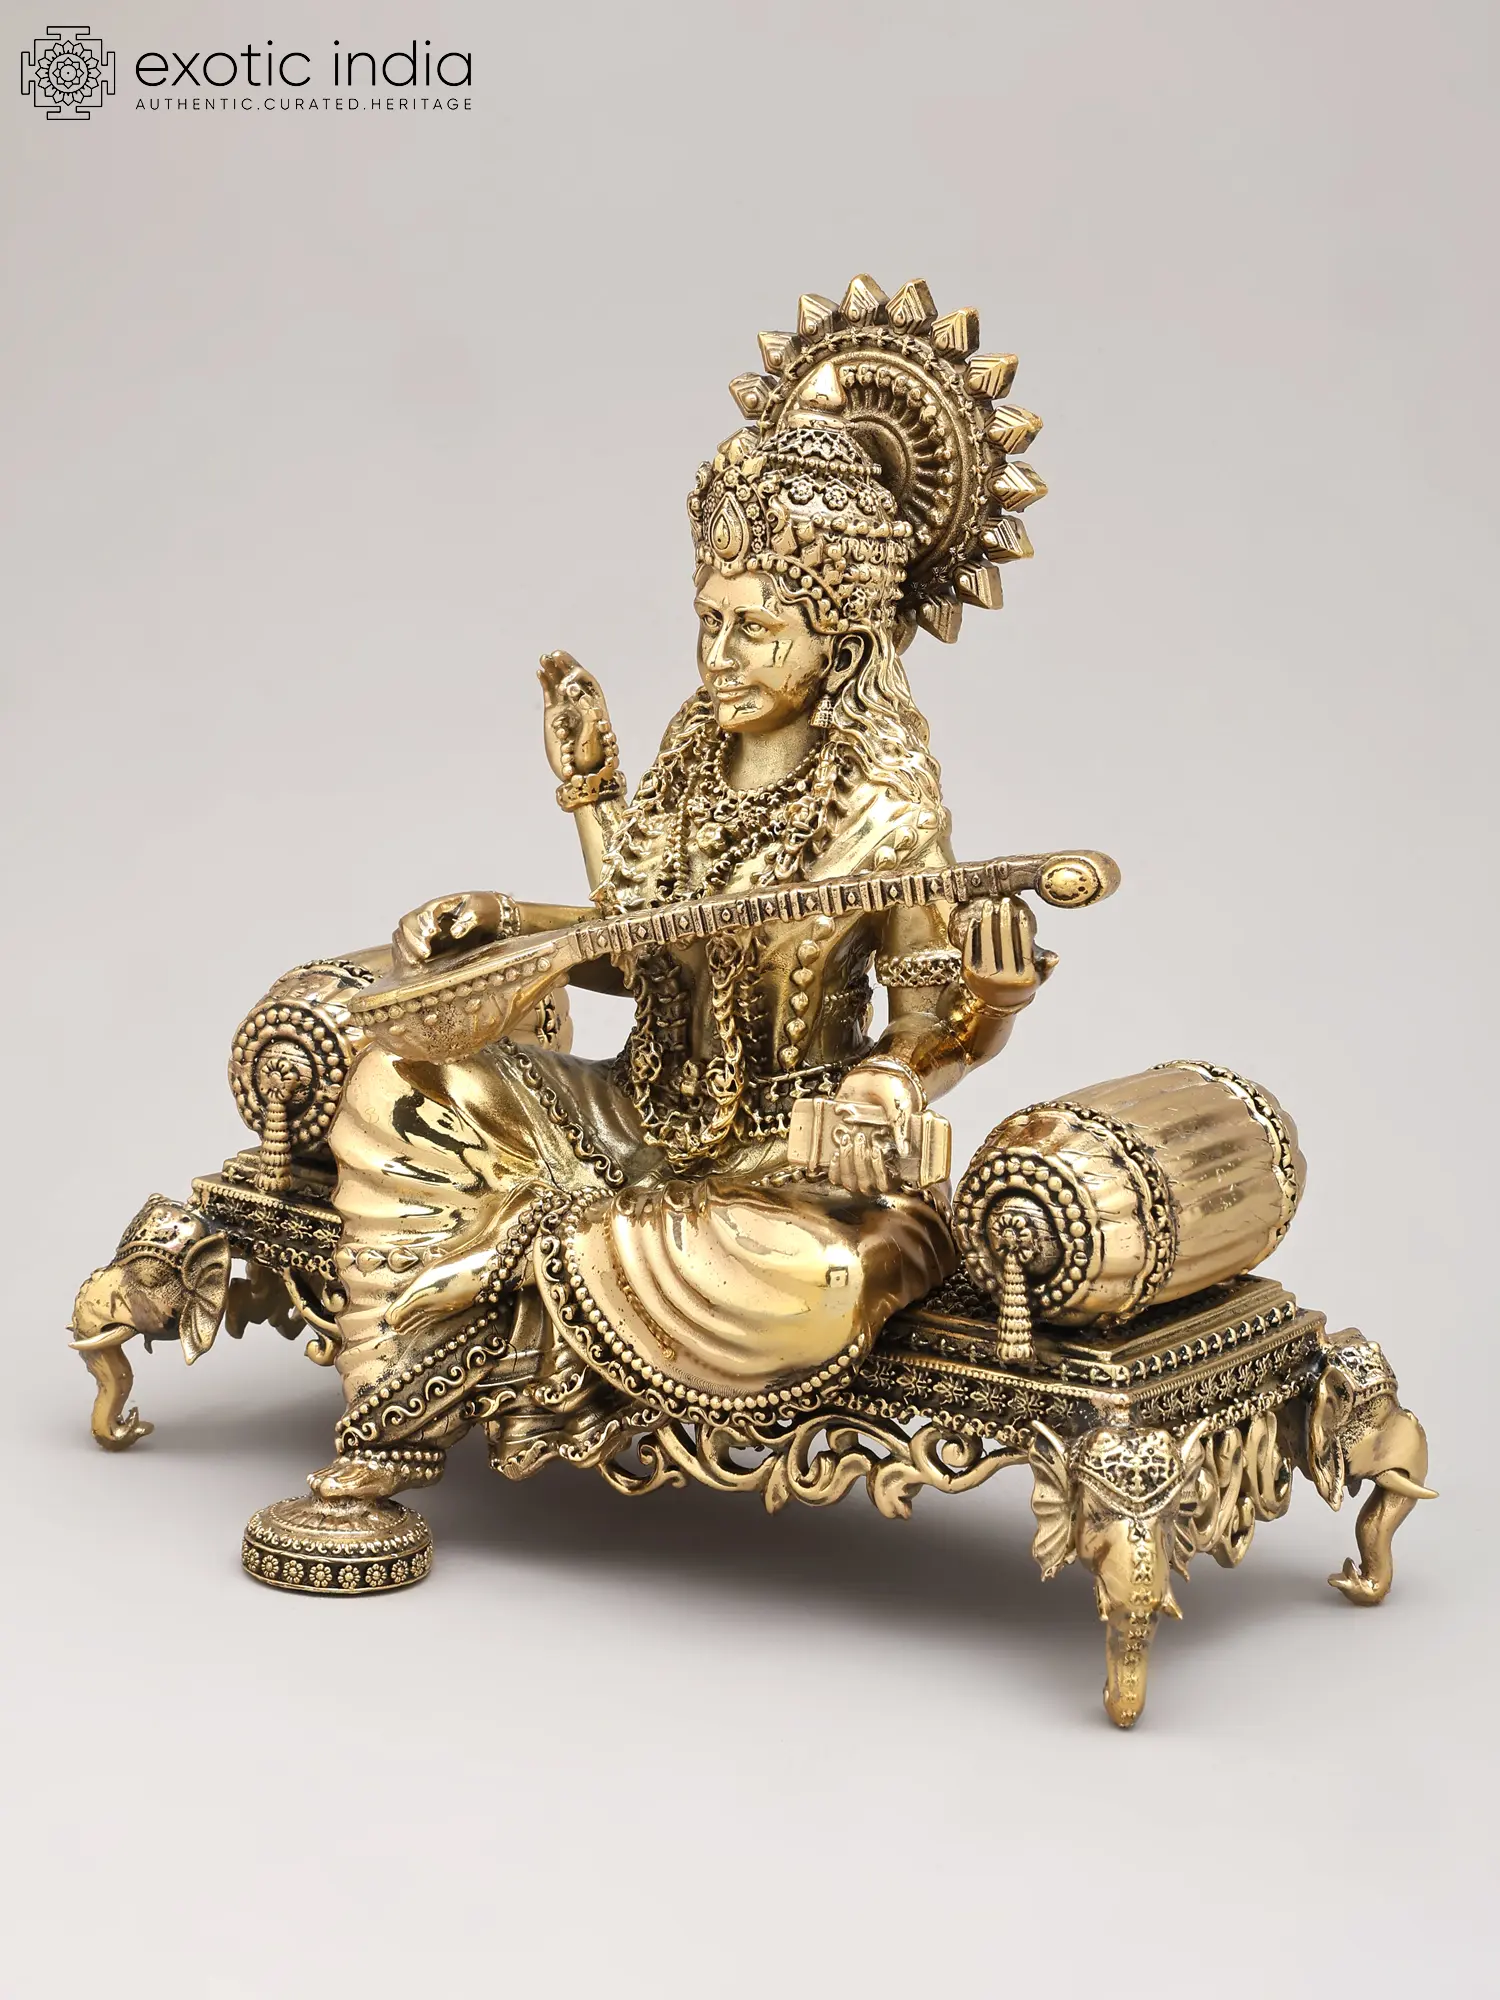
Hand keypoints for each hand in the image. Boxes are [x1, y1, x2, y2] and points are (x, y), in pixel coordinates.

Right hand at [394, 891, 513, 966]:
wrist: (492, 916)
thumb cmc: (485, 910)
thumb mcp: (480, 911)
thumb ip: (468, 920)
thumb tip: (455, 932)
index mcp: (438, 906)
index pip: (420, 914)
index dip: (422, 925)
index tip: (432, 936)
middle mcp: (426, 918)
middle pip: (406, 925)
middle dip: (412, 940)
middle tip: (425, 955)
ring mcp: (424, 931)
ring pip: (402, 937)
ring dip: (406, 950)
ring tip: (416, 963)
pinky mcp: (426, 945)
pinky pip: (407, 950)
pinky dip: (406, 957)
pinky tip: (413, 966)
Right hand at [538, 650, 612, 779]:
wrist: (582, 773)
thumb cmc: (594, 755)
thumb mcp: (594, 733)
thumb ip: (588, 712)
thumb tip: (578, 697)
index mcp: (595, 704)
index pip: (585, 681)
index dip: (576, 672)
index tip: (567, 675)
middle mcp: (580, 704)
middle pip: (571, 678)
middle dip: (564, 665)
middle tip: (555, 654)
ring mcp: (566, 708)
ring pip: (558, 683)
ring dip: (553, 670)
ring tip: (544, 658)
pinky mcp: (553, 714)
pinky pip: (549, 693)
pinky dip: (545, 682)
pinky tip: (540, 672)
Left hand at [826, 1062, 924, 1194]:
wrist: (873, 1078)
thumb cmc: (892, 1093)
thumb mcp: (901, 1108)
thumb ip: (902, 1127)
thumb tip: (904, 1150)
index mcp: (896, 1158)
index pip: (888, 1183)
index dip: (881, 1174)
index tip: (877, 1151)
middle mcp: (876, 1163)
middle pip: (866, 1185)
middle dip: (860, 1164)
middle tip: (860, 1139)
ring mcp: (857, 1160)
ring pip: (849, 1181)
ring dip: (846, 1164)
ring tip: (848, 1139)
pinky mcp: (841, 1153)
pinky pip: (834, 1175)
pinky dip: (833, 1168)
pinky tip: (835, 1152)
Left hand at [953, 895, 1056, 1012]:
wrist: (993, 1004)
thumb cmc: (1018, 986)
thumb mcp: (1036, 980)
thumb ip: (1045, 966)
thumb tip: (1055, 957)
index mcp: (1023, 979)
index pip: (1023, 947)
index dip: (1022, 927)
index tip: (1021, 912)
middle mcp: (1003, 979)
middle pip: (1004, 941)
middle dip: (1004, 918)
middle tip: (1004, 902)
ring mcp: (984, 976)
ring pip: (987, 941)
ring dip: (988, 921)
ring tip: (989, 906)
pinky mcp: (968, 972)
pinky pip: (970, 948)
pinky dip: (973, 933)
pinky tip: (976, 921)